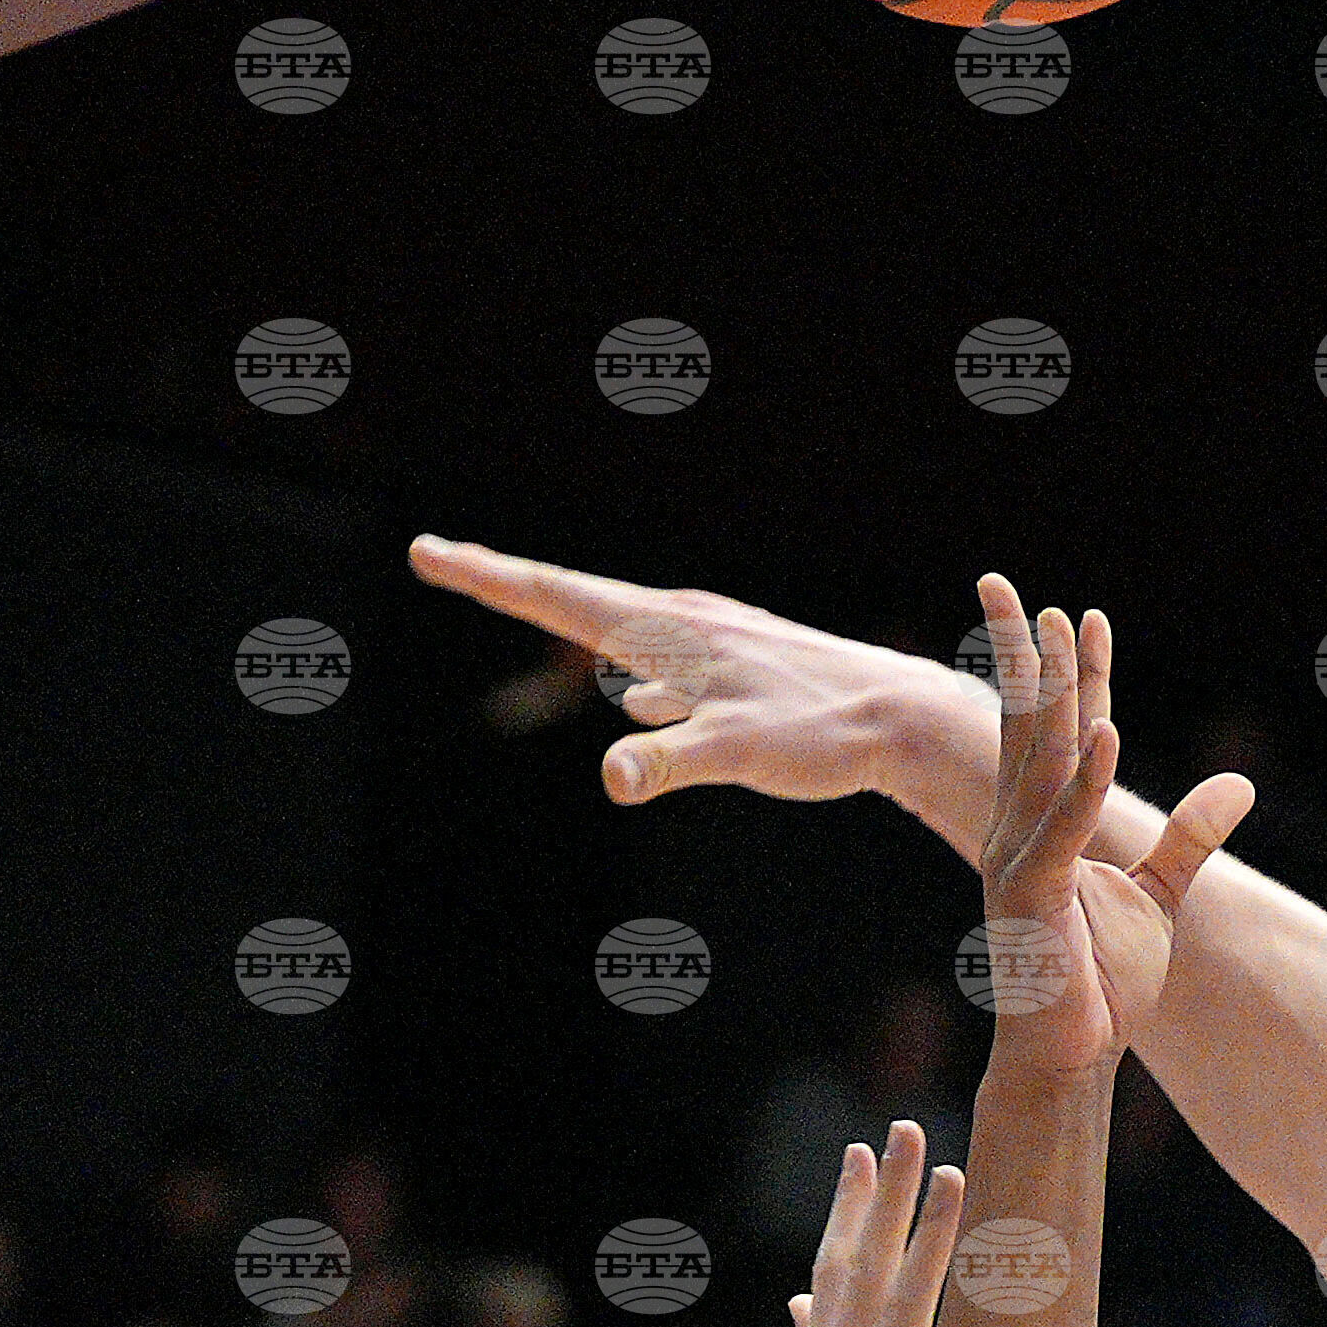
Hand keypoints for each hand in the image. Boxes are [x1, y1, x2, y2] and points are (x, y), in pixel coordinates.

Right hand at [404, 542, 942, 816]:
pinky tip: (639, 696)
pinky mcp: (736, 668)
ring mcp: (710, 641)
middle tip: (442, 560)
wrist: (901, 716)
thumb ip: (670, 765)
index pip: (556, 596)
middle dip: (504, 581)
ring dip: (563, 617)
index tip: (426, 551)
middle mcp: (683, 620)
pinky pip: (662, 664)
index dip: (487, 577)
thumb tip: (613, 776)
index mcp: (667, 629)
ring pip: (619, 627)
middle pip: (573, 596)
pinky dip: (627, 666)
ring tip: (522, 601)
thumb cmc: (821, 735)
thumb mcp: (737, 755)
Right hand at [752, 1121, 967, 1326]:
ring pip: (899, 1312)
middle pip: (862, 1277)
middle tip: (902, 1130)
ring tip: (951, 1175)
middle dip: (883, 1201)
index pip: (833, 1282)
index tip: (860, 1154)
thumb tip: (800, 1309)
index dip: (847, 1215)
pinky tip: (984, 1290)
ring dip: (924, 1241)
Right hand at [968, 576, 1250, 1086]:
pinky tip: (1103, 729)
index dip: (1071, 675)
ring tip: (1056, 629)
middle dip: (1022, 655)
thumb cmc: (1099, 984)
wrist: (1067, 1058)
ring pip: (1039, 760)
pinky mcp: (1030, 898)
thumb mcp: (1156, 897)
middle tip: (1011, 586)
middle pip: (1025, 727)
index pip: (1056, 734)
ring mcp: (1018, 862)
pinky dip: (1084, 782)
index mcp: (1040, 829)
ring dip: (1049, 692)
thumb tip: (1237, 784)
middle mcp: (1018, 834)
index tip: (1079, 615)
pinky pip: (1062, 828)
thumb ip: (1187, 837)